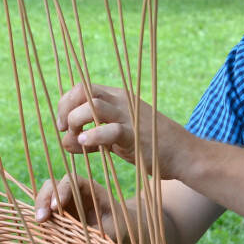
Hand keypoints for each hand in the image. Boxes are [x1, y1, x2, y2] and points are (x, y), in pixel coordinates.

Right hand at [33, 174, 114, 228]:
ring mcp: (62, 203)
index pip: (71, 181)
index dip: (61, 191)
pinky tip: (42, 230)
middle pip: (51, 186)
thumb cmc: (116, 225)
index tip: (56, 207)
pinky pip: (44, 214)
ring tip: (40, 224)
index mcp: (88, 187)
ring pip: (44, 198)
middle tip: (41, 219)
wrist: (117, 229)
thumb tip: (80, 241)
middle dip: (44, 200)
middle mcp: (72, 192)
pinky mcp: (56, 215)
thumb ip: (96, 232)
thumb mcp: (111, 228)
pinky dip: (41, 220)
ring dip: (39, 209)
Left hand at [55, 82, 190, 177]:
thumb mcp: (115, 140)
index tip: (62, 125)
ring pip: (93, 105)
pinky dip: (92, 136)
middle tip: (63, 129)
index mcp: (116, 98)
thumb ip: (91, 139)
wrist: (182, 154)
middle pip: (82, 90)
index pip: (81, 89)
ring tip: (76, 138)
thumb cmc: (148, 146)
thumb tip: (65, 142)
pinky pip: (109, 130)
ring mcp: (128, 115)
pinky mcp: (135, 134)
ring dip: (75, 121)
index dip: (65, 104)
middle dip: (65, 109)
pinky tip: (84, 144)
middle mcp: (121, 101)